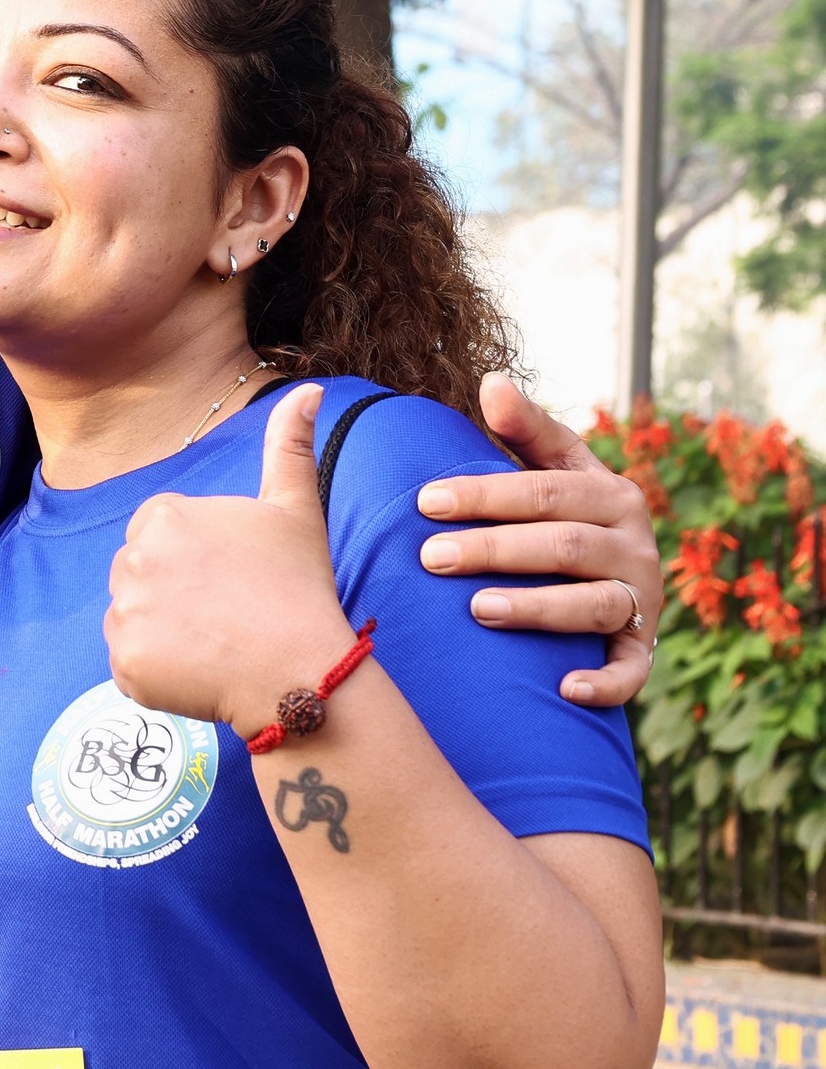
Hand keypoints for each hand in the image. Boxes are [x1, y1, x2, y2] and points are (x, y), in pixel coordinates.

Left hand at [105, 385, 348, 735]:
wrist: (299, 672)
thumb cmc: (298, 588)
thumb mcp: (296, 508)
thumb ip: (290, 446)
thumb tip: (310, 390)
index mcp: (164, 516)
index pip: (156, 533)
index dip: (194, 558)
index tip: (228, 578)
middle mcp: (133, 559)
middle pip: (139, 574)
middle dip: (172, 592)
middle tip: (224, 612)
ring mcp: (125, 615)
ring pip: (132, 618)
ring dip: (163, 632)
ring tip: (214, 642)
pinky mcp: (124, 664)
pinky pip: (129, 663)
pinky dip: (156, 672)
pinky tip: (199, 671)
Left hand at [416, 372, 660, 710]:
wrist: (621, 582)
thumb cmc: (566, 518)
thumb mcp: (555, 469)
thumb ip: (525, 430)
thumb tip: (492, 382)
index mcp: (610, 494)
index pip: (545, 490)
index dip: (485, 494)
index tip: (425, 501)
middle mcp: (634, 544)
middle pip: (563, 545)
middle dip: (494, 549)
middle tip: (432, 557)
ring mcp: (642, 599)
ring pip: (593, 604)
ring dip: (537, 608)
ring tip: (478, 609)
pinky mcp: (644, 649)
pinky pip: (633, 671)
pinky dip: (604, 682)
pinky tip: (563, 686)